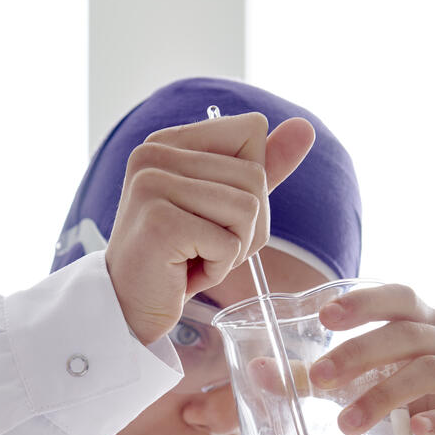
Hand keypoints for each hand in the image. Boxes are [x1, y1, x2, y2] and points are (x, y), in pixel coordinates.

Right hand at [105, 111, 315, 345]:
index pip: (251, 131)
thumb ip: (261, 166)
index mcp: (168, 141)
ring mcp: (152, 185)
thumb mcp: (223, 206)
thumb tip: (305, 127)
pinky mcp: (160, 223)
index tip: (212, 213)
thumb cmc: (176, 258)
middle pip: (255, 175)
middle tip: (205, 247)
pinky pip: (230, 243)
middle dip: (247, 225)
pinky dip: (219, 268)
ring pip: (248, 208)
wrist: (129, 307)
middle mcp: (153, 154)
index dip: (251, 183)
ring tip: (196, 258)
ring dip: (234, 248)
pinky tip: (186, 273)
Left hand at [309, 284, 434, 434]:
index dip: (364, 302)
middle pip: (406, 335)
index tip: (326, 315)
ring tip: (346, 422)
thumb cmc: (411, 388)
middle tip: (320, 379)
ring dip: (385, 395)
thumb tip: (260, 371)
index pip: (398, 297)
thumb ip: (319, 374)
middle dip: (359, 354)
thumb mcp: (368, 376)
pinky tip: (418, 430)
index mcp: (422, 321)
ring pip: (432, 371)